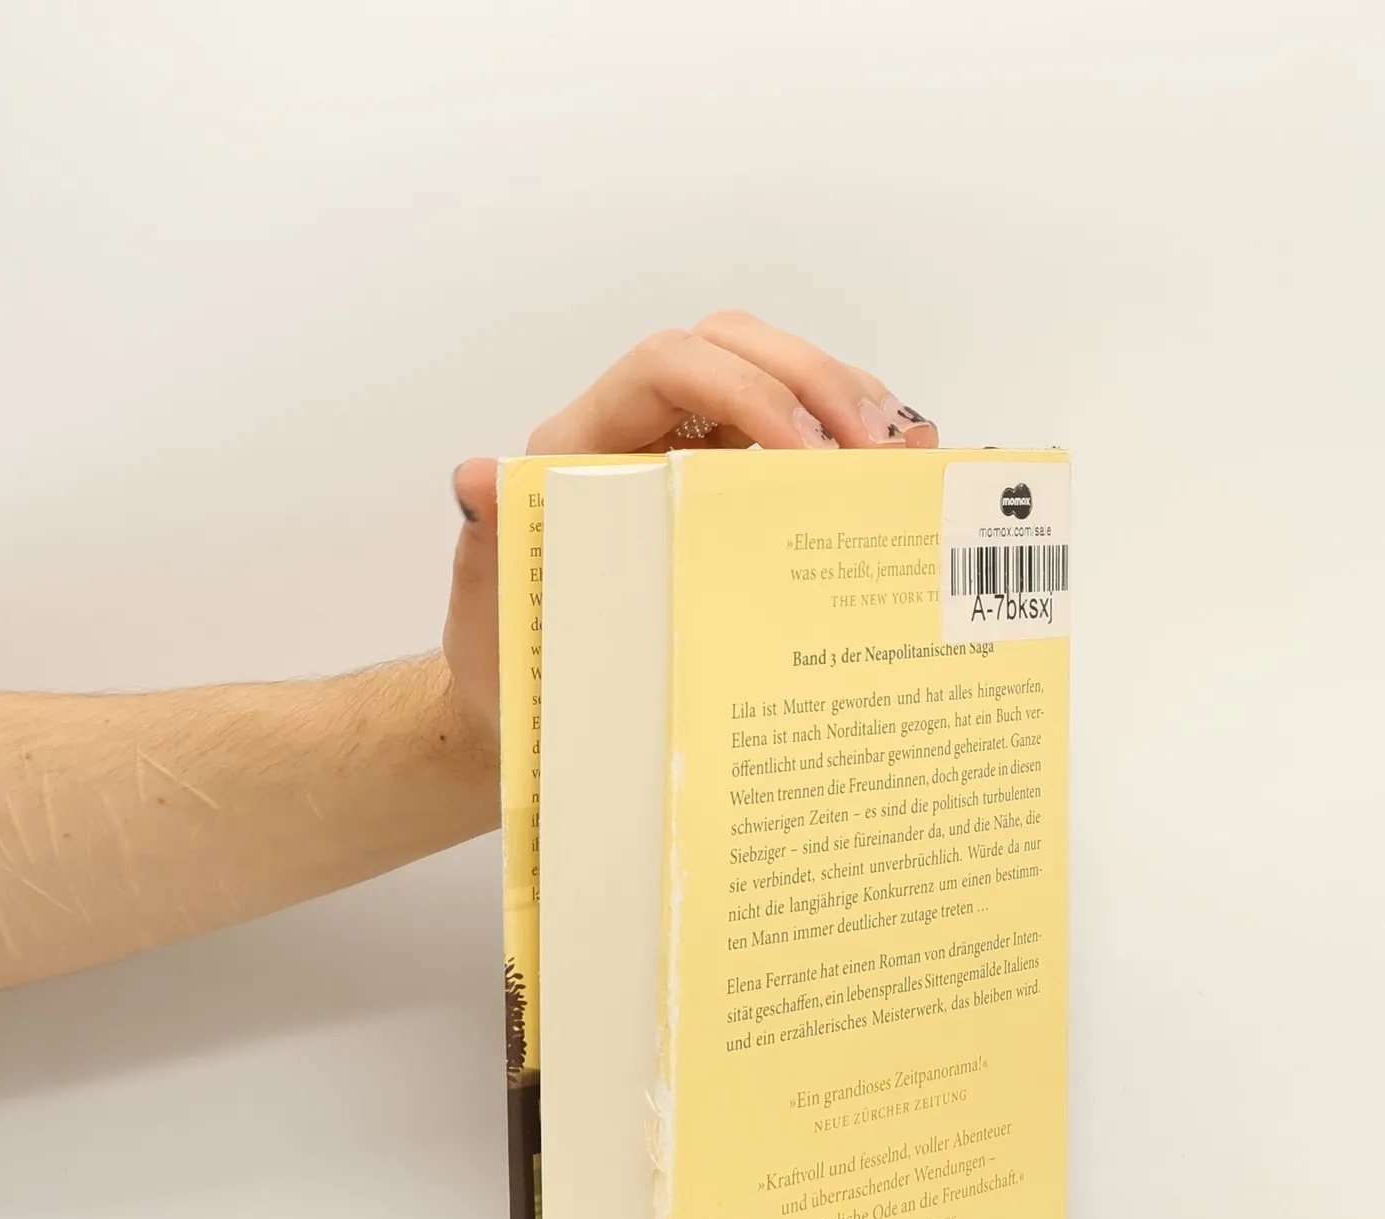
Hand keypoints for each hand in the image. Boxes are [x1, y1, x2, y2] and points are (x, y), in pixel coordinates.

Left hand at [441, 312, 938, 735]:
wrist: (517, 704)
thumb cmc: (505, 658)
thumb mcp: (493, 609)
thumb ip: (491, 542)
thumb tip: (477, 480)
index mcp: (584, 444)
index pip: (669, 363)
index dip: (744, 386)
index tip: (805, 452)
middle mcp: (642, 433)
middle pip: (738, 347)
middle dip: (816, 381)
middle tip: (878, 451)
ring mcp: (691, 457)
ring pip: (779, 379)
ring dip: (850, 401)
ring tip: (908, 456)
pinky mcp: (730, 493)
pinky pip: (799, 439)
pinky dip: (853, 445)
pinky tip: (900, 477)